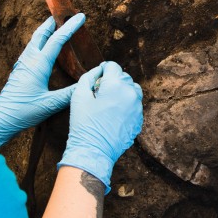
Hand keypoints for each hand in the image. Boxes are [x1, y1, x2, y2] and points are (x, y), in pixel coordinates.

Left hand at [0, 14, 85, 146]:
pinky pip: (31, 49)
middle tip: (63, 13)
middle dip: (53, 21)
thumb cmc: (24, 112)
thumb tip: (88, 81)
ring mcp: (22, 64)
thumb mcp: (50, 104)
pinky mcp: (19, 71)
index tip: (80, 16)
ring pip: (34, 40)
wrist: (0, 119)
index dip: (70, 27)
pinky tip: (43, 48)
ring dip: (45, 30)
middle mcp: (29, 60)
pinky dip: (40, 41)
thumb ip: (70, 93)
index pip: (57, 39)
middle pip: (41, 33)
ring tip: (54, 26)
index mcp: (38, 64)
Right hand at [58, 61, 142, 192]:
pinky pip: (134, 105)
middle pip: (124, 77)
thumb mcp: (79, 96)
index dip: (103, 68)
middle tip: (100, 91)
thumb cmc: (83, 124)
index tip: (98, 75)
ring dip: (122, 91)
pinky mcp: (139, 120)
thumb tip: (98, 71)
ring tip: (109, 101)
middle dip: (112, 80)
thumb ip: (88, 78)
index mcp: (116, 85)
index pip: (113, 66)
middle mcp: (131, 93)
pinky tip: (114, 114)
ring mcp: (137, 108)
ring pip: (132, 90)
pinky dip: (126, 105)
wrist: (93, 152)